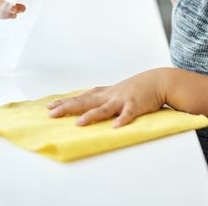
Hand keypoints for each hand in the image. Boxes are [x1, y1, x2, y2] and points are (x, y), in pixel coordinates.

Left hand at [46, 69, 167, 127]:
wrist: (158, 81)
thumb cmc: (136, 88)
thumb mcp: (115, 90)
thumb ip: (101, 96)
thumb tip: (85, 102)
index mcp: (104, 93)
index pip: (81, 97)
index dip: (65, 101)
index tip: (49, 106)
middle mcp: (110, 95)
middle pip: (86, 102)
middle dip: (68, 108)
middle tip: (52, 114)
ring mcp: (122, 100)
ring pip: (104, 109)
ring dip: (91, 116)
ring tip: (79, 123)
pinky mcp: (135, 105)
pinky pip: (128, 114)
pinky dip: (122, 120)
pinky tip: (115, 127)